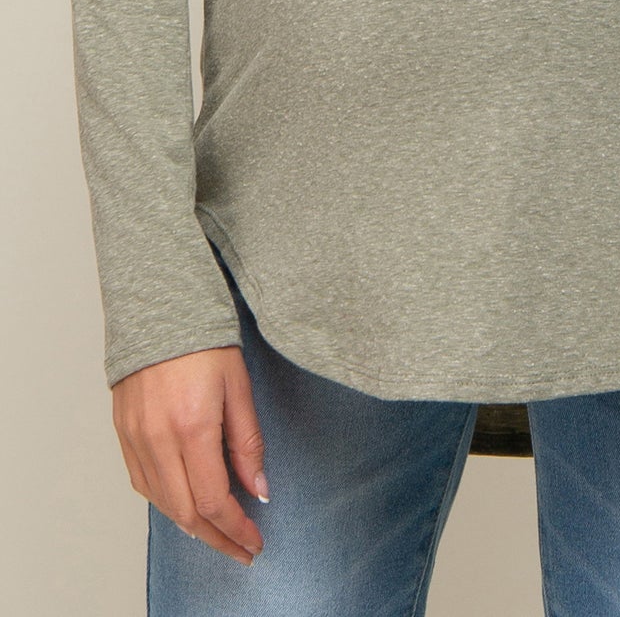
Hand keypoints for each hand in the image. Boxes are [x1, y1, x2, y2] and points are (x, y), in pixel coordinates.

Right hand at [112, 346, 267, 565]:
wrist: (160, 307)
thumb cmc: (205, 339)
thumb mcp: (239, 385)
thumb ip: (248, 441)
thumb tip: (259, 489)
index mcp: (192, 426)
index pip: (214, 500)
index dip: (236, 529)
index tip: (255, 541)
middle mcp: (159, 438)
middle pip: (186, 512)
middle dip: (216, 539)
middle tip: (241, 549)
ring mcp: (136, 437)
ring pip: (161, 503)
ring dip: (191, 526)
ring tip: (219, 533)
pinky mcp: (123, 432)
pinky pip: (142, 483)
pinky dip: (166, 502)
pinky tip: (185, 504)